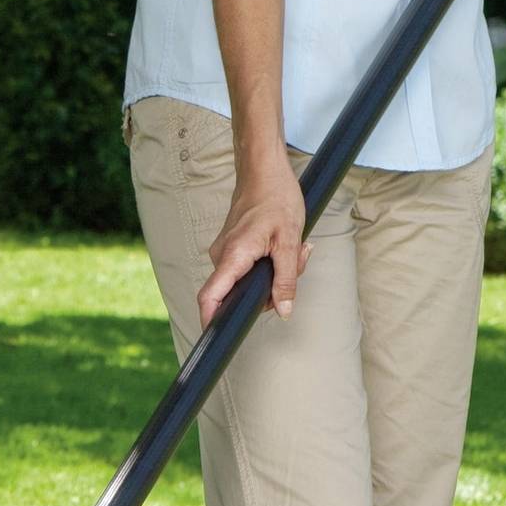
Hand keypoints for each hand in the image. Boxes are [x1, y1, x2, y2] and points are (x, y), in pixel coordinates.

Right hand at [199, 156, 309, 325]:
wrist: (264, 170)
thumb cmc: (276, 198)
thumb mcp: (289, 241)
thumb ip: (286, 279)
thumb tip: (284, 310)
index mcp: (233, 256)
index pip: (210, 297)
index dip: (211, 321)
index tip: (219, 336)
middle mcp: (222, 256)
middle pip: (237, 292)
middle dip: (269, 291)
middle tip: (295, 265)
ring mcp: (224, 251)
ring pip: (246, 279)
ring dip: (273, 273)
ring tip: (293, 249)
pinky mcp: (231, 246)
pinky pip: (246, 267)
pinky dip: (268, 263)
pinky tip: (284, 246)